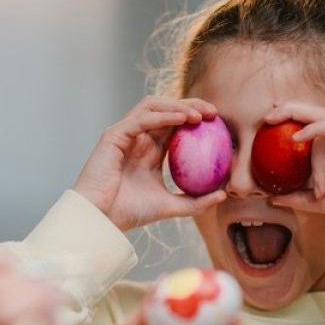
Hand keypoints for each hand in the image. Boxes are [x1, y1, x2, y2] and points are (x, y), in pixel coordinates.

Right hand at [73, 97, 224, 230]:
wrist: (100, 218)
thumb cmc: (128, 213)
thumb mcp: (170, 206)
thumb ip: (195, 201)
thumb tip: (223, 194)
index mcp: (150, 151)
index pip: (175, 125)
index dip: (196, 118)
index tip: (218, 123)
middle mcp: (138, 138)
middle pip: (166, 109)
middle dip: (191, 105)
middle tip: (214, 113)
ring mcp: (125, 134)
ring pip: (153, 106)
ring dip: (178, 106)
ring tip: (199, 114)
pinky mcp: (114, 135)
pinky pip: (142, 118)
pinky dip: (163, 115)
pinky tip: (182, 119)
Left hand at [263, 101, 324, 216]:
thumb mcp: (323, 200)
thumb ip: (300, 196)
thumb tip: (272, 198)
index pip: (323, 127)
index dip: (299, 122)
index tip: (273, 124)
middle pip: (323, 115)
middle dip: (294, 111)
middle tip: (269, 113)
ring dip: (300, 130)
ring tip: (273, 122)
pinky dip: (314, 131)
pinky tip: (296, 138)